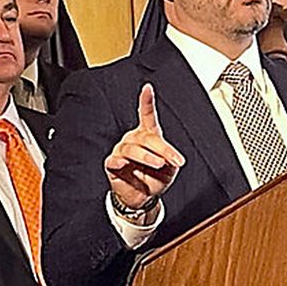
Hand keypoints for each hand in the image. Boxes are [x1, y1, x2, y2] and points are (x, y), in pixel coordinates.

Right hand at [104, 84, 183, 210]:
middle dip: (163, 149)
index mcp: (147, 135)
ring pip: (133, 149)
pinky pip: (114, 160)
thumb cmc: (156, 177)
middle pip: (147, 138)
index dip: (146, 101)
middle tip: (174, 160)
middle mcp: (133, 139)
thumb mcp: (169, 168)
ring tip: (159, 164)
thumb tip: (167, 157)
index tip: (148, 88)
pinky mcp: (112, 164)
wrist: (144, 197)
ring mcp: (121, 151)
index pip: (147, 115)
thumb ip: (169, 159)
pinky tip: (124, 163)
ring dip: (148, 157)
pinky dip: (120, 161)